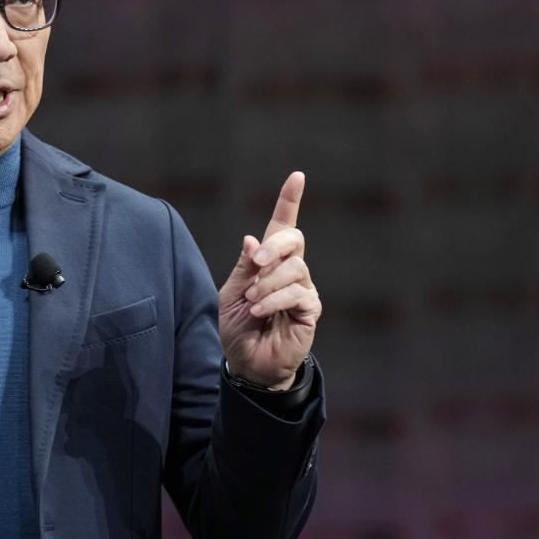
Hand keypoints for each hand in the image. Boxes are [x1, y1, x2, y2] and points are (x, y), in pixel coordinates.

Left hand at [217, 172, 321, 388]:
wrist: (246, 362)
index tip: (297, 177)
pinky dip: (276, 300)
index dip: (289, 201)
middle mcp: (289, 271)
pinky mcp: (310, 310)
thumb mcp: (229, 294)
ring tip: (252, 302)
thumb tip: (251, 239)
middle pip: (293, 239)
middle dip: (274, 246)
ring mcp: (302, 288)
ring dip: (268, 283)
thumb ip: (242, 268)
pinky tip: (260, 311)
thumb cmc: (237, 327)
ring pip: (295, 268)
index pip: (282, 226)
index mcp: (268, 262)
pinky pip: (299, 293)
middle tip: (256, 264)